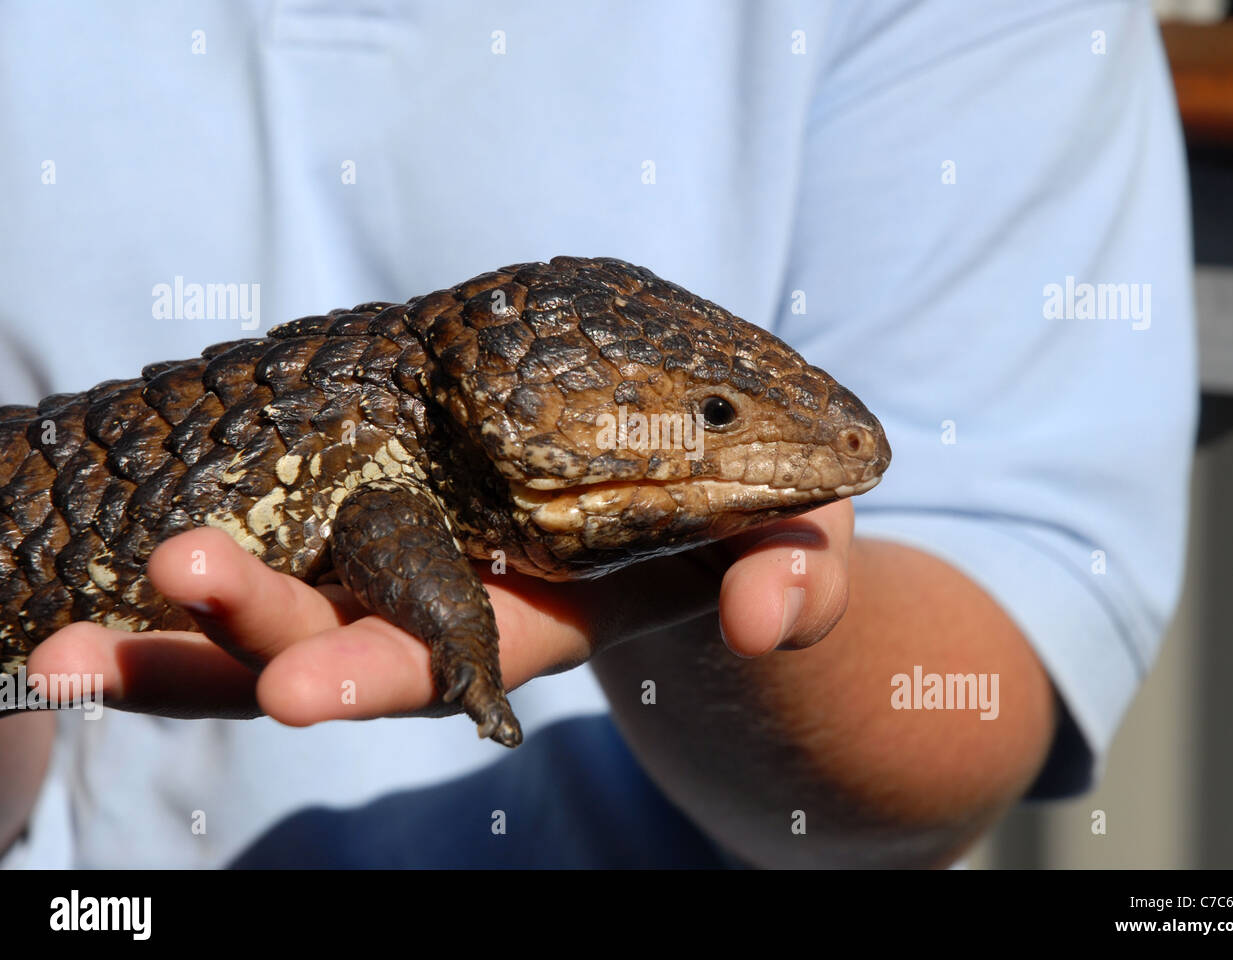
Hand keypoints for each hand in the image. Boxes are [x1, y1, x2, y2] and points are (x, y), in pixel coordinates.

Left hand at [26, 501, 855, 724]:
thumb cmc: (759, 528)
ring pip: (281, 603)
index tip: (292, 693)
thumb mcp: (797, 545)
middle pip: (336, 637)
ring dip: (181, 623)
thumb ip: (793, 581)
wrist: (702, 498)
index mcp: (539, 617)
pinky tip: (111, 563)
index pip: (449, 658)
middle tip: (168, 583)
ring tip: (63, 641)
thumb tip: (768, 618)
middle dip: (249, 632)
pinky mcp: (386, 506)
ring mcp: (409, 555)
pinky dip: (198, 574)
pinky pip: (288, 532)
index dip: (377, 674)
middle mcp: (453, 600)